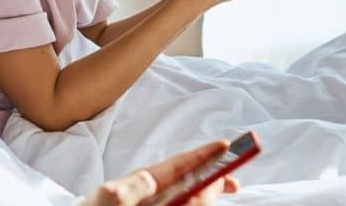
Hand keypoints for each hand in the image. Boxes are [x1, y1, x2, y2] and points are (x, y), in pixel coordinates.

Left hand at [81, 140, 238, 205]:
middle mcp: (152, 195)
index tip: (225, 146)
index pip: (180, 166)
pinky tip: (199, 202)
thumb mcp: (111, 197)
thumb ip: (137, 187)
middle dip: (213, 179)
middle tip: (234, 182)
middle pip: (190, 183)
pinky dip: (192, 204)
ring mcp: (154, 205)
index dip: (203, 155)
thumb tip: (157, 177)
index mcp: (142, 183)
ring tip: (222, 189)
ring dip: (205, 195)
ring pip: (187, 198)